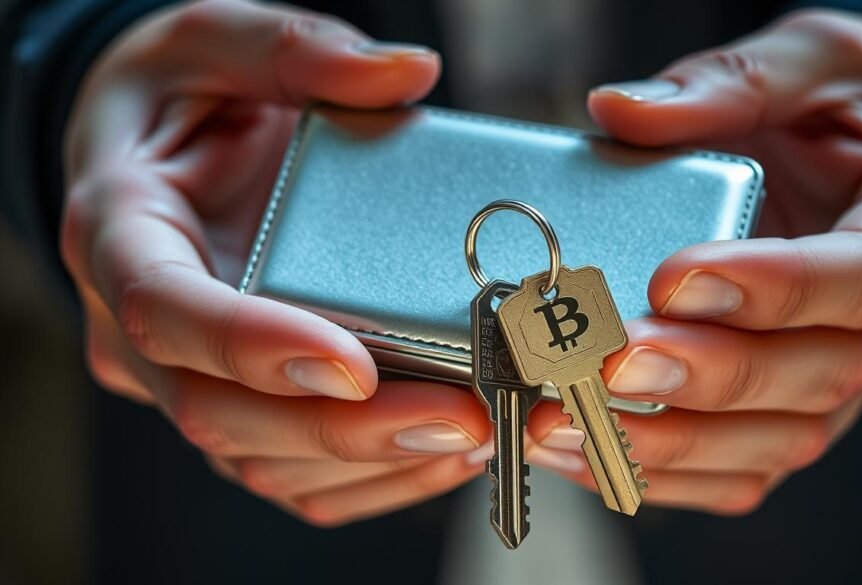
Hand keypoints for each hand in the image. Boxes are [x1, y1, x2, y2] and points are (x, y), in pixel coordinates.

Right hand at [61, 0, 490, 526]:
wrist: (161, 154)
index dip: (251, 347)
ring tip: (483, 432)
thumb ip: (296, 49)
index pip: (166, 312)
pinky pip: (295, 475)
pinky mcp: (240, 406)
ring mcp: (191, 379)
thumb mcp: (213, 40)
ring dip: (376, 462)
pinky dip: (373, 476)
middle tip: (462, 414)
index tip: (350, 364)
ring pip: (265, 461)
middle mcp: (144, 331)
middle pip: (225, 415)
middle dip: (347, 430)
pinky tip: (448, 450)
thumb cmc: (178, 99)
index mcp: (122, 236)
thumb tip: (407, 73)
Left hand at [527, 9, 861, 513]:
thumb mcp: (811, 58)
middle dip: (710, 376)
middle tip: (611, 359)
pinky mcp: (801, 404)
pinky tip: (590, 447)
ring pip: (784, 440)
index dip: (775, 288)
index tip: (674, 278)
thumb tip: (619, 113)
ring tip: (572, 418)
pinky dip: (671, 471)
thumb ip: (726, 85)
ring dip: (675, 441)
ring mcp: (855, 370)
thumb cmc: (855, 100)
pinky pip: (749, 467)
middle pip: (825, 375)